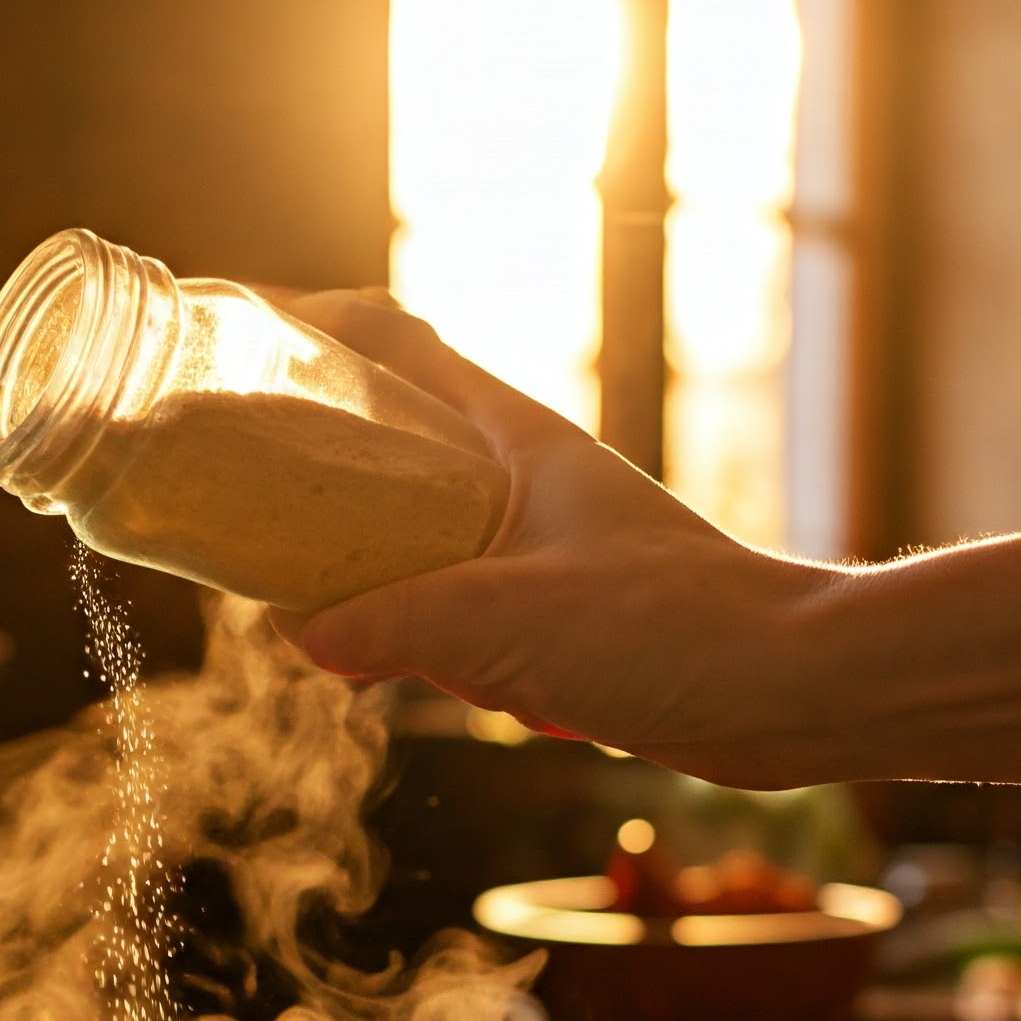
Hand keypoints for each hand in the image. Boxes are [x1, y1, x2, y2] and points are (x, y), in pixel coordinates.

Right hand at [270, 292, 837, 785]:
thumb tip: (299, 635)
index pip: (399, 346)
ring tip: (286, 580)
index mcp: (515, 440)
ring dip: (360, 556)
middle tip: (236, 479)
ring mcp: (539, 548)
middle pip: (393, 440)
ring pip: (416, 532)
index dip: (317, 327)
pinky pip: (453, 607)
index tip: (242, 332)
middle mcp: (523, 481)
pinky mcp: (556, 617)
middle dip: (315, 458)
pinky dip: (412, 632)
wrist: (784, 694)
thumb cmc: (668, 629)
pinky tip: (382, 667)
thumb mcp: (500, 623)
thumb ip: (389, 626)